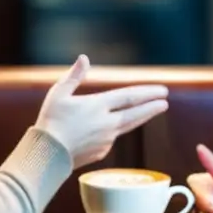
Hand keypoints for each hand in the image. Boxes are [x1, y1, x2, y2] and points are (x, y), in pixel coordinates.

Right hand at [36, 55, 168, 168]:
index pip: (129, 97)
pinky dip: (113, 132)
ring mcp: (106, 139)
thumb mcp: (59, 93)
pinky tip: (107, 130)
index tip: (163, 91)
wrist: (47, 154)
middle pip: (135, 113)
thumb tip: (84, 58)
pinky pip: (110, 140)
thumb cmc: (50, 120)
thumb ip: (74, 76)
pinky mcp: (101, 152)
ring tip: (152, 112)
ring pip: (128, 126)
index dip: (147, 93)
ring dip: (141, 118)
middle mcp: (107, 123)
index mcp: (98, 105)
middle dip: (152, 107)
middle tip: (165, 102)